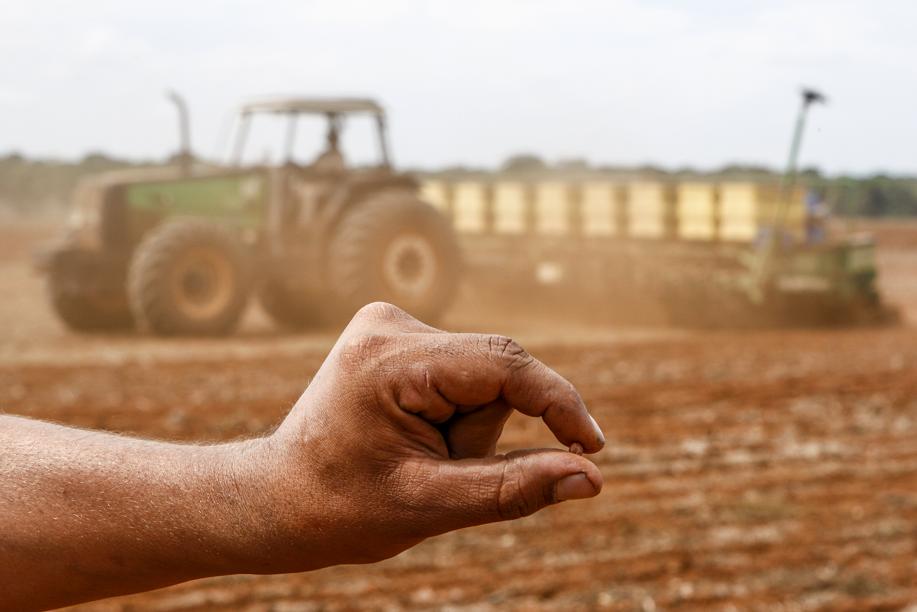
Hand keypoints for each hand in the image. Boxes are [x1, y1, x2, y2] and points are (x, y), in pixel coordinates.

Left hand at [239, 302, 604, 571]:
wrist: (278, 499)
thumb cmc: (340, 509)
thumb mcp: (428, 506)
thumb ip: (511, 490)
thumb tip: (589, 479)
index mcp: (391, 357)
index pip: (504, 366)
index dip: (558, 403)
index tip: (593, 447)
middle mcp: (390, 323)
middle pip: (494, 375)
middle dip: (483, 433)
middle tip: (433, 472)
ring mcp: (389, 325)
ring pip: (481, 379)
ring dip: (466, 428)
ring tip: (413, 458)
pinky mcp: (395, 338)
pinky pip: (461, 375)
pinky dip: (454, 415)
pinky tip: (410, 438)